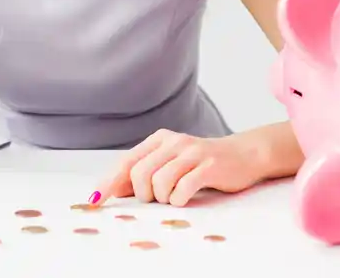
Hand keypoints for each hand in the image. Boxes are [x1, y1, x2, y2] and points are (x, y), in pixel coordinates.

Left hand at [89, 129, 264, 207]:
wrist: (244, 154)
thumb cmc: (202, 163)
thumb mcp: (171, 162)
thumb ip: (145, 172)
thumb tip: (113, 190)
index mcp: (160, 139)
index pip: (127, 161)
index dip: (110, 182)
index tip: (96, 199)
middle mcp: (174, 142)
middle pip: (140, 174)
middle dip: (143, 194)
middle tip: (157, 198)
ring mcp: (192, 152)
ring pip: (159, 182)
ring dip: (163, 198)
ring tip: (174, 196)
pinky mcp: (209, 166)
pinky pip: (183, 188)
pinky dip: (179, 199)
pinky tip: (185, 197)